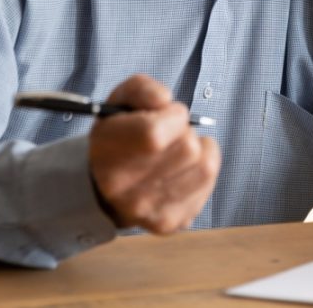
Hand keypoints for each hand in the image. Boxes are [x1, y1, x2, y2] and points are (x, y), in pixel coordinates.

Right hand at [89, 74, 220, 232]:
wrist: (103, 186)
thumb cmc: (118, 136)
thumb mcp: (121, 101)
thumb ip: (143, 89)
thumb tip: (164, 100)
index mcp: (107, 152)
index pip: (154, 134)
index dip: (172, 117)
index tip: (167, 115)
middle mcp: (124, 188)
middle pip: (188, 149)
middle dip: (186, 133)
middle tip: (172, 135)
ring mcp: (148, 210)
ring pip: (205, 167)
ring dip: (199, 152)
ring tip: (179, 151)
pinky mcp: (169, 223)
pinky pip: (209, 187)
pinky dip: (203, 171)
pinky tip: (184, 169)